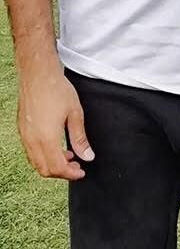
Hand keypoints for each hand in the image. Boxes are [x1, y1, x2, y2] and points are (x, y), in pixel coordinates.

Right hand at [18, 55, 94, 179]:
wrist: (38, 73)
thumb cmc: (56, 89)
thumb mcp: (75, 113)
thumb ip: (80, 138)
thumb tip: (88, 156)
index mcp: (46, 138)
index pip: (57, 168)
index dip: (71, 174)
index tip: (81, 171)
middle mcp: (32, 140)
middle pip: (45, 169)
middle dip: (61, 172)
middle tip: (76, 165)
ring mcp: (25, 136)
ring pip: (36, 162)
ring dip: (52, 164)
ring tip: (68, 155)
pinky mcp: (22, 130)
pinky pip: (31, 152)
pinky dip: (43, 155)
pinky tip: (56, 145)